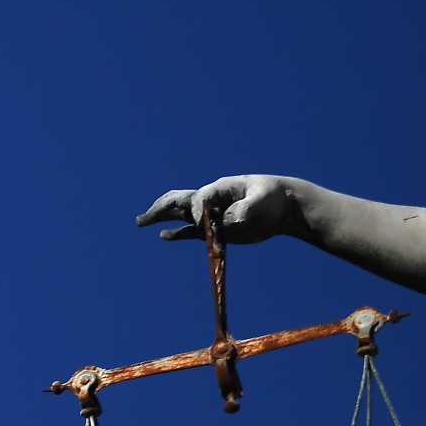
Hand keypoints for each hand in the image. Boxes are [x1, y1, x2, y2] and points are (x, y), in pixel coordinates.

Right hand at [135, 175, 299, 244]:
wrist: (284, 206)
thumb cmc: (273, 197)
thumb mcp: (261, 201)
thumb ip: (244, 210)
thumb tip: (232, 220)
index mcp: (219, 189)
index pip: (197, 200)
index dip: (197, 213)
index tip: (204, 224)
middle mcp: (210, 201)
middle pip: (178, 201)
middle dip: (159, 209)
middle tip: (142, 219)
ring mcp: (212, 215)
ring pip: (180, 215)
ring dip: (160, 218)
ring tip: (141, 221)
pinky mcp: (216, 229)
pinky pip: (192, 232)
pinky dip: (178, 234)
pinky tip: (164, 236)